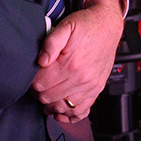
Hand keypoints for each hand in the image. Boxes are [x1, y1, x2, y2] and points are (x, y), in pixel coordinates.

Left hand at [32, 0, 125, 122]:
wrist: (108, 25)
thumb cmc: (87, 25)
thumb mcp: (66, 26)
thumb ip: (51, 42)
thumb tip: (41, 61)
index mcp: (71, 64)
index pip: (41, 84)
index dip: (32, 80)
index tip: (34, 73)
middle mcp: (82, 79)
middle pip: (48, 98)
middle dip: (39, 92)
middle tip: (39, 81)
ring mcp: (90, 87)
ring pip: (62, 108)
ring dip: (51, 103)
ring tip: (48, 91)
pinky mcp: (96, 90)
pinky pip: (81, 112)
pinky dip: (69, 114)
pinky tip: (61, 108)